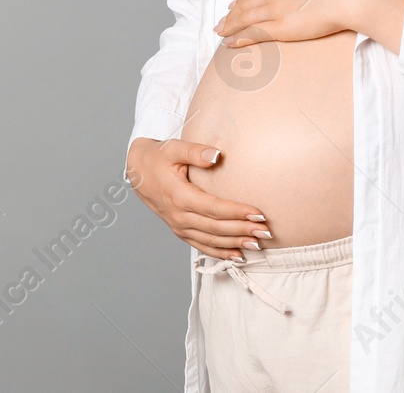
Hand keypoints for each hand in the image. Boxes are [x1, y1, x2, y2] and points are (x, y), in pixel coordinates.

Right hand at [126, 138, 272, 259]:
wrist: (138, 171)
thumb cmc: (158, 157)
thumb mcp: (173, 148)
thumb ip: (195, 151)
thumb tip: (216, 155)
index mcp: (178, 195)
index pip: (213, 208)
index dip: (237, 212)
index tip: (258, 214)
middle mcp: (178, 215)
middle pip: (216, 227)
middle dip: (242, 230)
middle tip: (266, 232)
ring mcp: (178, 226)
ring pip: (211, 240)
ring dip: (235, 244)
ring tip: (258, 244)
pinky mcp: (179, 231)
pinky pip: (201, 246)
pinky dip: (220, 253)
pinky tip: (238, 255)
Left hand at [212, 0, 361, 46]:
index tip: (233, 6)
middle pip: (245, 5)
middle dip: (231, 15)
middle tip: (220, 24)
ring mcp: (276, 11)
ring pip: (246, 19)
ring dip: (230, 27)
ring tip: (220, 34)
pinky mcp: (282, 28)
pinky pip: (255, 34)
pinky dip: (240, 38)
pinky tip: (231, 44)